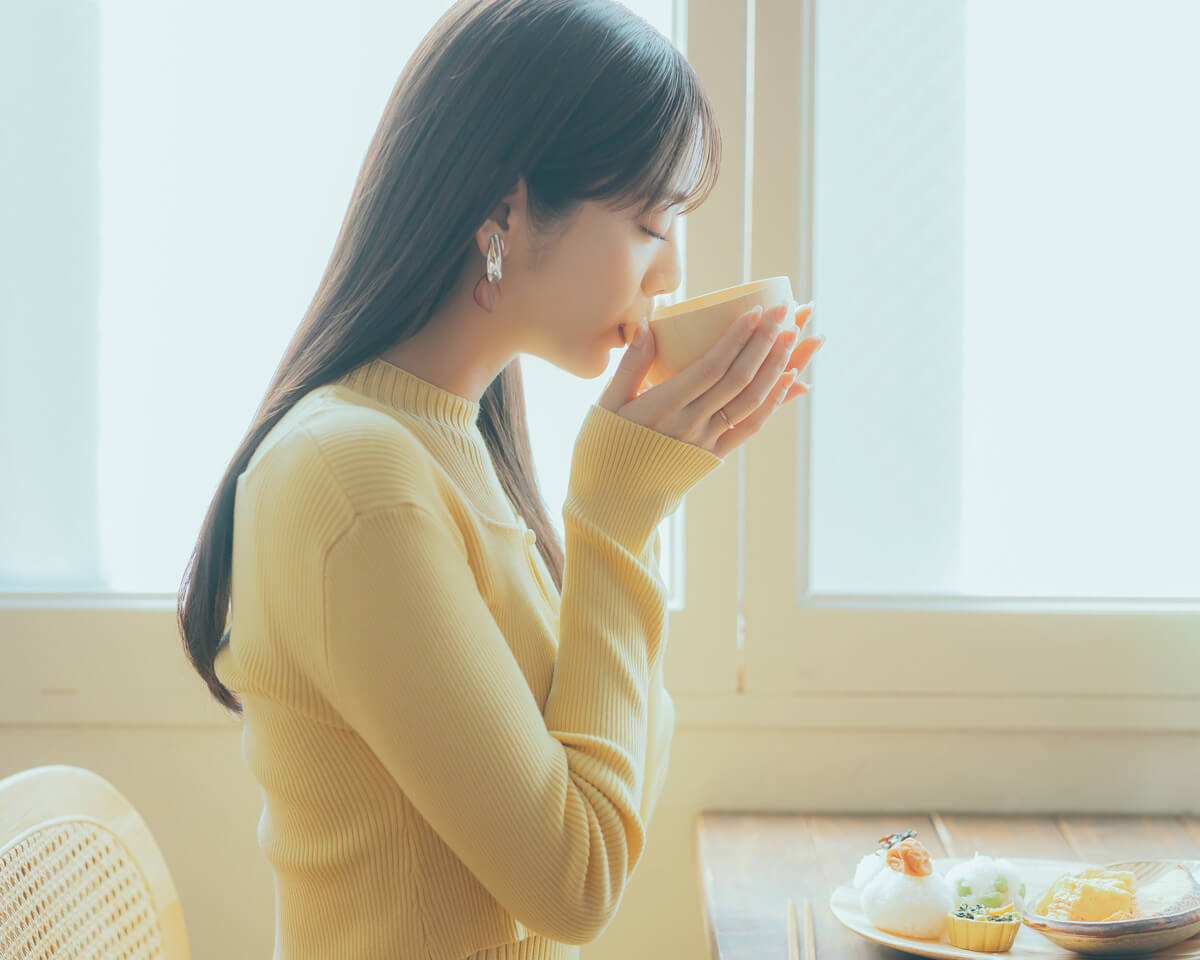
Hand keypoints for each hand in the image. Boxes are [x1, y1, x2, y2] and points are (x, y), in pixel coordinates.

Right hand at [596, 300, 823, 457]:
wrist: (612, 502)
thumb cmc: (603, 447)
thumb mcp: (608, 403)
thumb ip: (631, 364)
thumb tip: (649, 322)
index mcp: (663, 407)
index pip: (711, 367)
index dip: (736, 338)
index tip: (755, 311)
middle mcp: (690, 424)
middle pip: (737, 379)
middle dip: (764, 342)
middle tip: (783, 313)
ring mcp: (706, 442)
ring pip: (751, 401)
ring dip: (775, 368)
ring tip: (792, 338)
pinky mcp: (713, 456)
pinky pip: (750, 427)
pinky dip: (774, 402)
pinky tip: (790, 380)